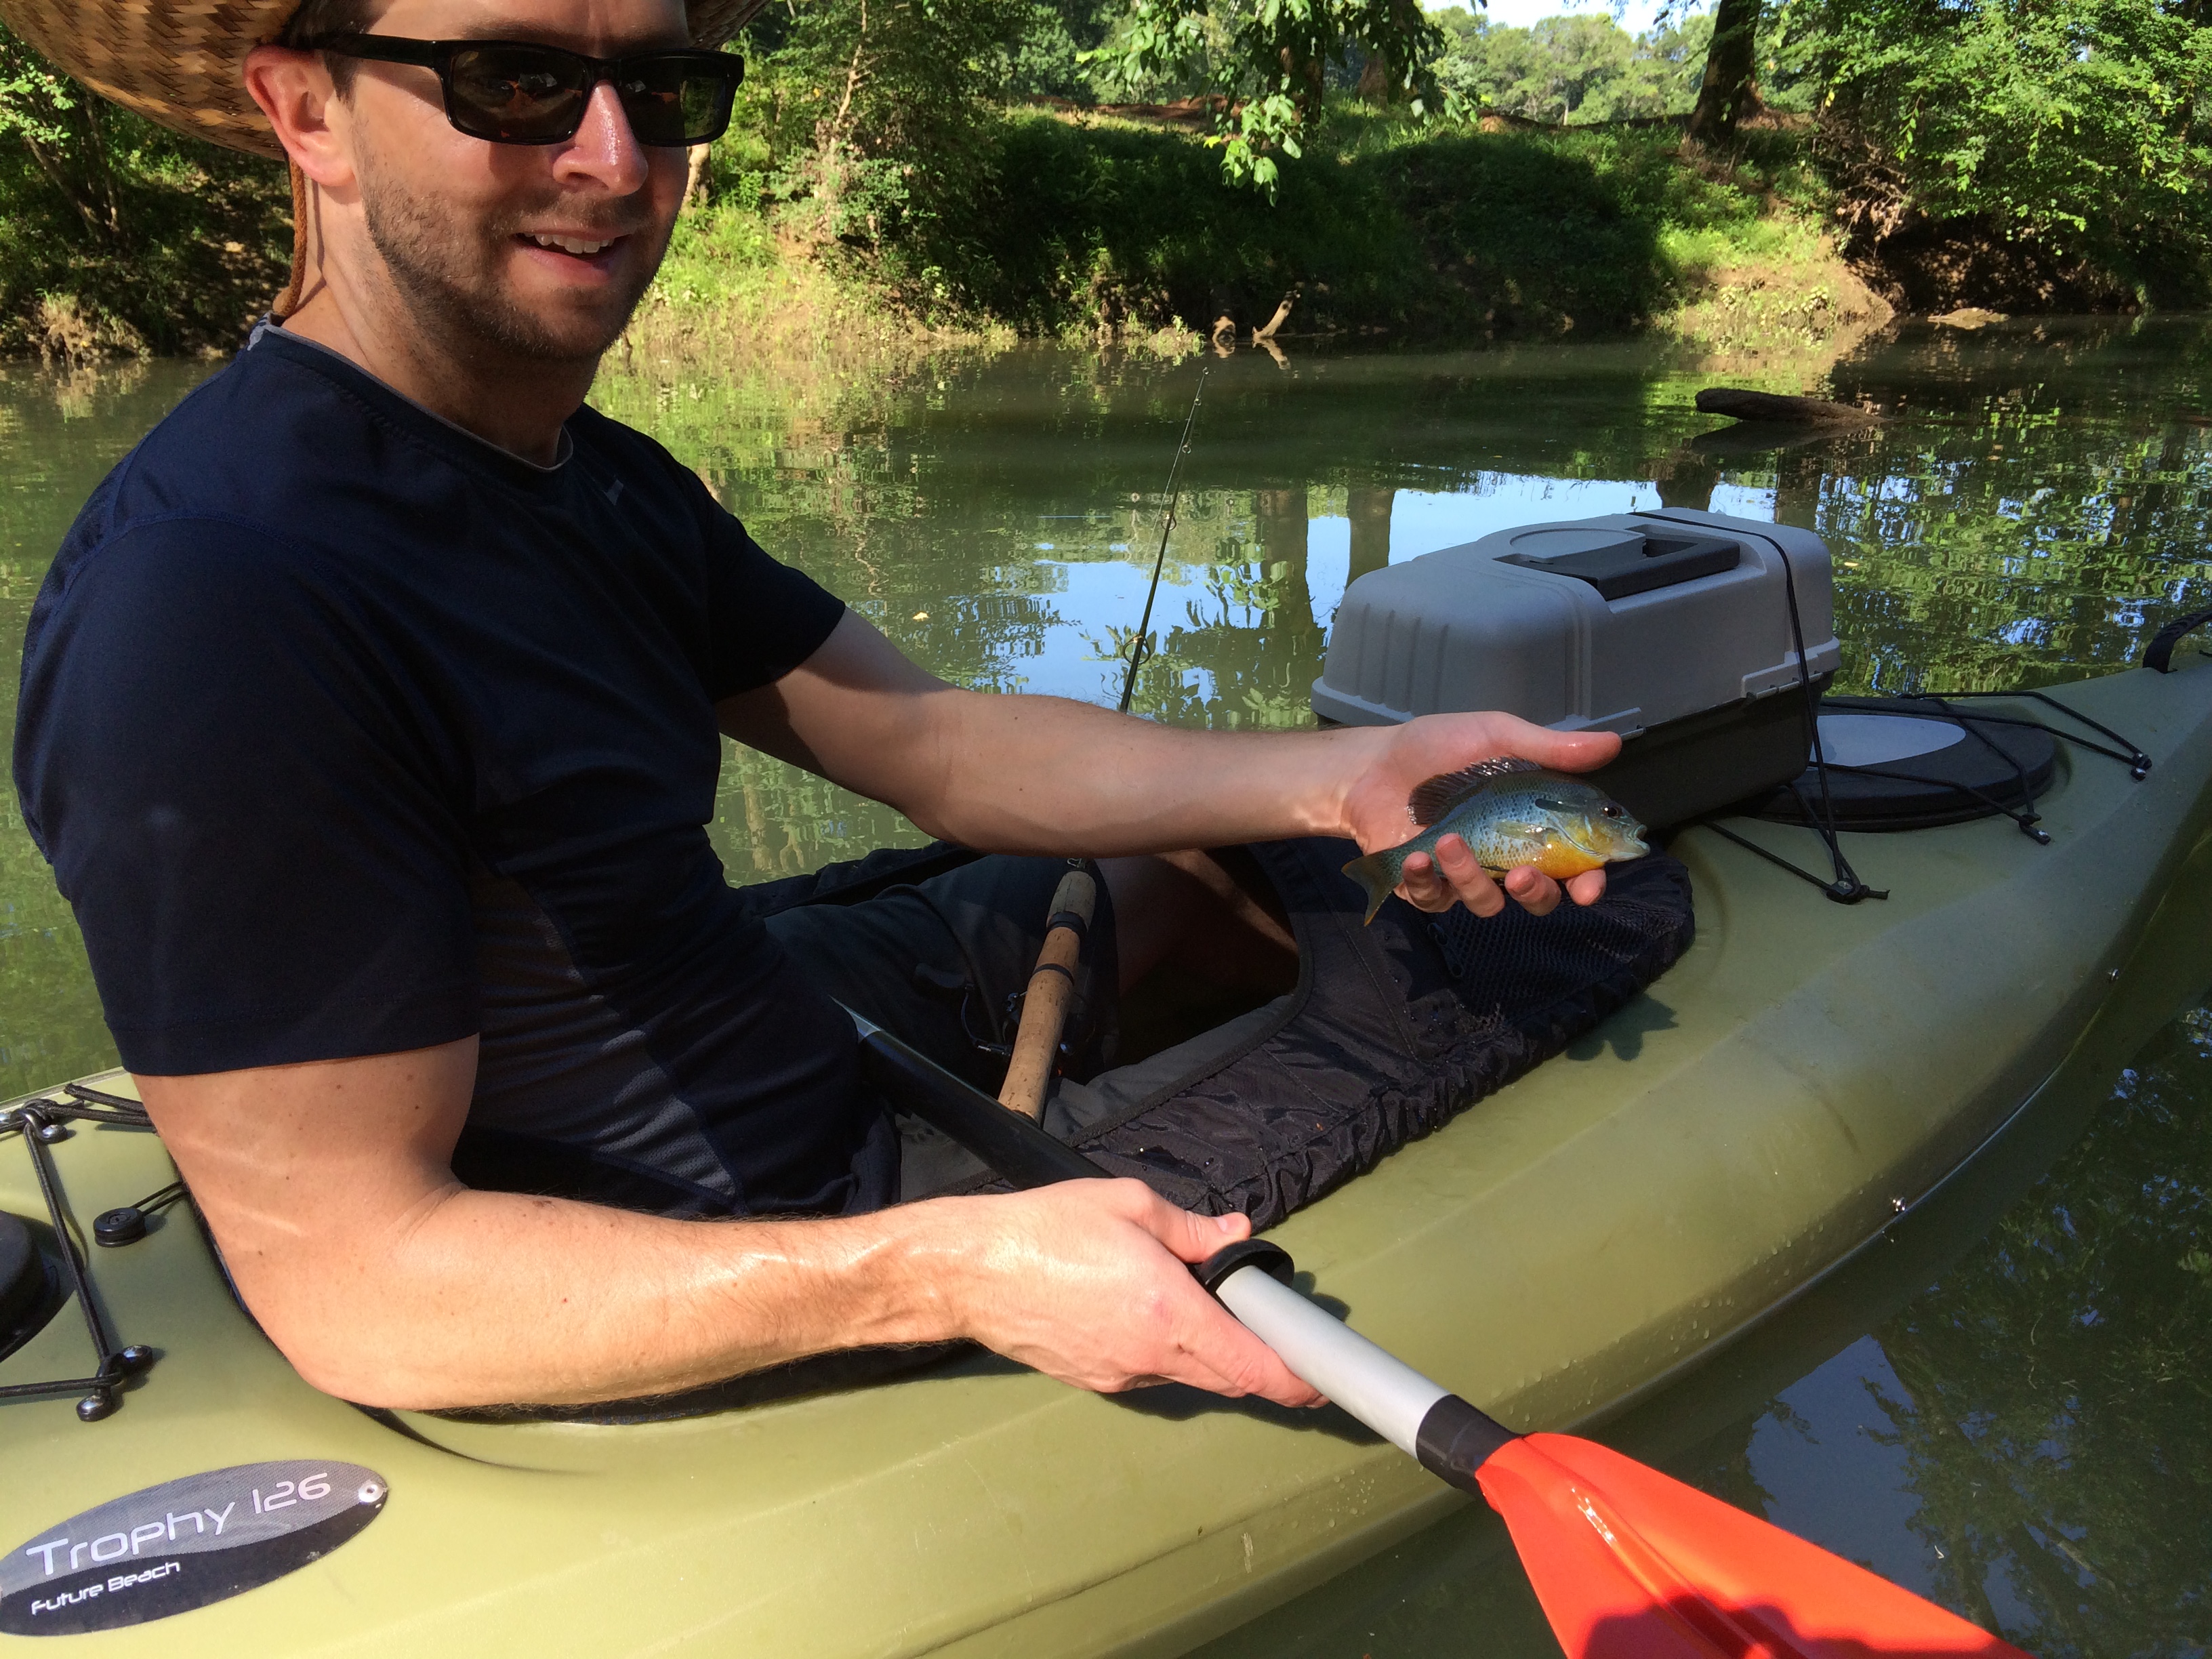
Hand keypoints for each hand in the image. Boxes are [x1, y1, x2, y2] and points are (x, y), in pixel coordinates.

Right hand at [931, 1179, 1322, 1406]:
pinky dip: (1166, 1350)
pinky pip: (1149, 1371)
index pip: (1251, 1365)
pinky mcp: (1095, 1380)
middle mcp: (1151, 1356)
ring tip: (1192, 1302)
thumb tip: (1237, 1232)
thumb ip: (1193, 1228)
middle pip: (1228, 1379)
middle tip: (1273, 1334)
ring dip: (1206, 1350)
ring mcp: (1121, 1376)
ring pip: (1188, 1375)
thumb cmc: (1047, 1229)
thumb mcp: (1130, 1205)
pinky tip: (1143, 1311)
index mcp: (1169, 1312)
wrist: (974, 1270)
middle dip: (1258, 1364)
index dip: (1294, 1379)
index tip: (1320, 1383)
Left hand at [1337, 711, 1621, 919]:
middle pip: (1539, 898)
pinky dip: (1426, 882)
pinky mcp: (1426, 887)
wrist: (1372, 763)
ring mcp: (1465, 876)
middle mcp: (1505, 857)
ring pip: (1485, 903)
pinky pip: (1435, 901)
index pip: (1575, 864)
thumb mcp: (1497, 736)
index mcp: (1532, 824)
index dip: (1589, 881)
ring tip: (1449, 842)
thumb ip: (1551, 748)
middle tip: (1523, 876)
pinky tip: (1417, 857)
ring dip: (1472, 879)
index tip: (1589, 886)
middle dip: (1537, 895)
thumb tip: (1615, 743)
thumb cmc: (1439, 747)